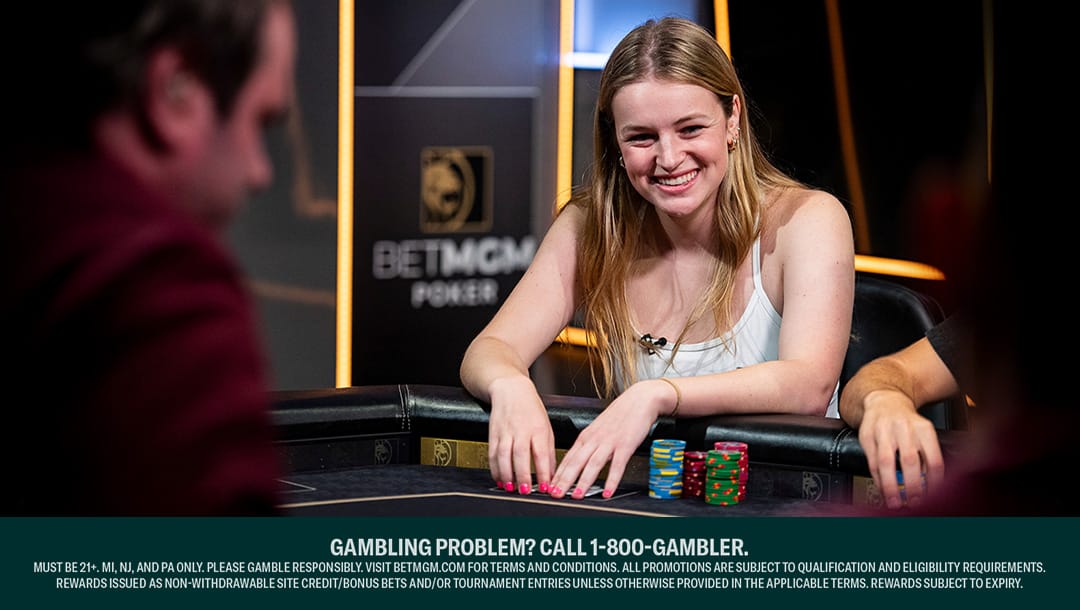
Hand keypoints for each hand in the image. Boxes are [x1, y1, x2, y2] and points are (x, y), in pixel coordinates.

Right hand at [487, 376, 555, 494]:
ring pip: (503, 456)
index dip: (543, 472)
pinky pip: (492, 454)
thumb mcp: (546, 427)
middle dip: (522, 475)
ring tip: (511, 488)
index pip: (541, 454)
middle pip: (520, 455)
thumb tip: (552, 474)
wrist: (510, 390)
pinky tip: (499, 479)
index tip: (546, 488)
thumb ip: (549, 452)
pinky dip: (495, 469)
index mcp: (537, 428)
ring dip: (506, 474)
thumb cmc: (531, 409)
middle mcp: (520, 430)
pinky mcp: (493, 434)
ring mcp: (505, 432)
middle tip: (525, 491)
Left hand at [549, 379, 670, 498]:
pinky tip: (608, 492)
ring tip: (577, 495)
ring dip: (584, 481)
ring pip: (593, 464)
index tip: (550, 486)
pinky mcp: (625, 445)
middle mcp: (595, 439)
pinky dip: (611, 480)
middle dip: (564, 480)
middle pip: (576, 462)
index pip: (568, 458)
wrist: (639, 399)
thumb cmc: (620, 414)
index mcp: (586, 436)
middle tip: (555, 494)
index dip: (558, 474)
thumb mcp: (599, 428)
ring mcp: (610, 442)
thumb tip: (582, 461)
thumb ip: (590, 444)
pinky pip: (617, 465)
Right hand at [858, 389, 944, 508]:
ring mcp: (883, 430)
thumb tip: (928, 486)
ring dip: (890, 485)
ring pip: (886, 462)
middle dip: (912, 485)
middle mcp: (903, 427)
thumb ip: (926, 456)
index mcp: (923, 428)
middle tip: (913, 502)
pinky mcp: (866, 435)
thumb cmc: (906, 422)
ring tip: (894, 501)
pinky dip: (877, 478)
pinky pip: (872, 461)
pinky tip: (882, 487)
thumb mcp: (922, 433)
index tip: (932, 495)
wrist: (884, 401)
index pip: (933, 459)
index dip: (933, 481)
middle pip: (910, 460)